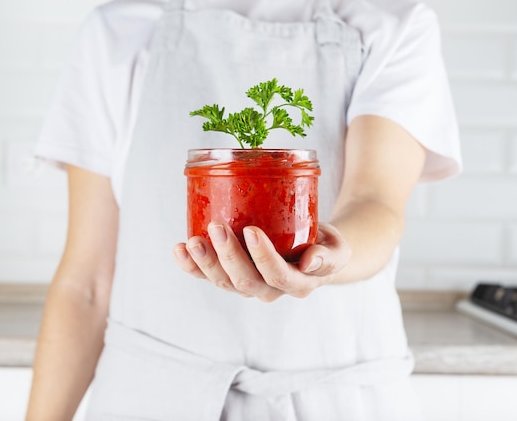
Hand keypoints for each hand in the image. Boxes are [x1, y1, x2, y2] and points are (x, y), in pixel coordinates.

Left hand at [173, 222, 350, 301]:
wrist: (315, 251)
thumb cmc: (325, 244)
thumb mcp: (337, 248)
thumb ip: (329, 256)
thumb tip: (310, 262)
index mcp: (299, 284)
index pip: (278, 276)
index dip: (263, 257)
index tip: (251, 230)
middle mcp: (271, 290)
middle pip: (245, 282)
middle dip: (227, 256)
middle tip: (216, 227)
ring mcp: (249, 285)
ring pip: (224, 282)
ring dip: (204, 263)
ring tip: (190, 241)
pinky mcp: (232, 277)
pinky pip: (209, 277)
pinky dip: (192, 266)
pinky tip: (179, 250)